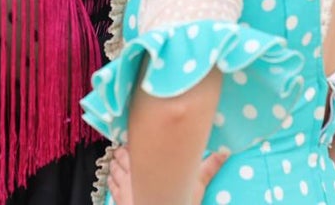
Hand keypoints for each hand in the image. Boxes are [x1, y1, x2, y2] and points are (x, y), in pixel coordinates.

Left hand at [108, 146, 229, 204]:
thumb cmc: (176, 204)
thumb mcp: (194, 187)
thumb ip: (208, 168)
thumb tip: (223, 153)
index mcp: (147, 167)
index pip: (135, 146)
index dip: (135, 141)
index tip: (139, 138)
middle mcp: (132, 175)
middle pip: (121, 155)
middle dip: (123, 150)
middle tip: (128, 147)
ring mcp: (123, 189)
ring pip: (113, 168)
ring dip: (115, 162)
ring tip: (118, 158)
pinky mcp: (119, 201)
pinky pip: (111, 185)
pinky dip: (111, 177)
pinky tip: (112, 175)